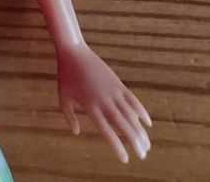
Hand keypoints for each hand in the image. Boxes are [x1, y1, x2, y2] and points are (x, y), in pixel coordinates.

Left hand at [57, 42, 151, 162]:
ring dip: (141, 130)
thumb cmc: (66, 76)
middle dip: (135, 142)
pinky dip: (142, 111)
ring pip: (131, 114)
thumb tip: (77, 132)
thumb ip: (69, 116)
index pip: (107, 131)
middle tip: (143, 156)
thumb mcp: (63, 98)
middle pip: (124, 125)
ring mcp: (113, 91)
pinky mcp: (118, 83)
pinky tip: (148, 123)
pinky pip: (133, 100)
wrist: (74, 52)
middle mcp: (104, 101)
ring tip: (147, 144)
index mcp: (91, 107)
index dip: (118, 146)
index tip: (126, 159)